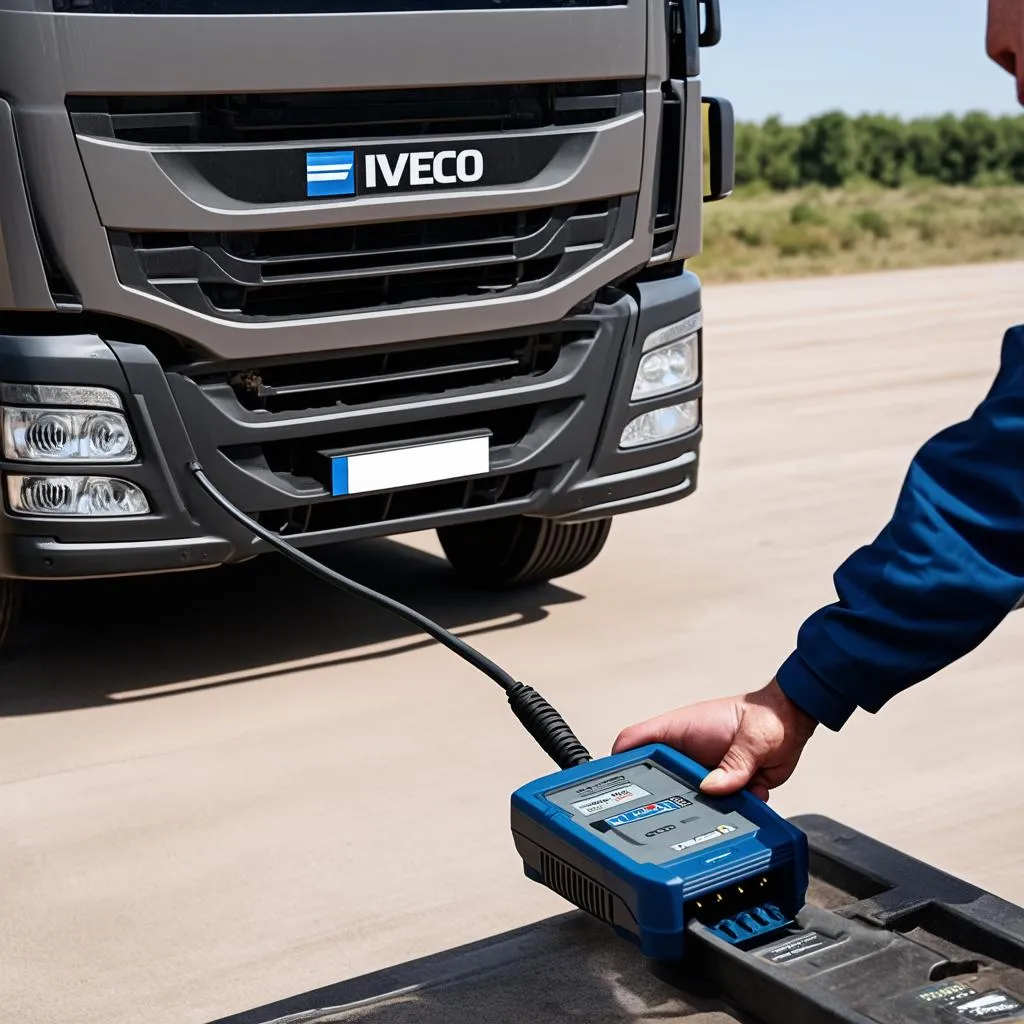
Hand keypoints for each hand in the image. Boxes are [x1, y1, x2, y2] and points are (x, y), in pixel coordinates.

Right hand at [612, 679, 817, 799]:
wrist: (792, 724)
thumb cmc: (765, 717)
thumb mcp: (751, 740)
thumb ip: (733, 766)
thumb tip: (712, 789)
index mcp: (681, 730)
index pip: (636, 742)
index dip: (618, 761)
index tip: (607, 784)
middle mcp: (687, 751)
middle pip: (657, 776)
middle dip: (662, 796)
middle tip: (666, 814)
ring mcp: (702, 769)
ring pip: (687, 798)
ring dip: (701, 808)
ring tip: (717, 810)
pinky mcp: (721, 784)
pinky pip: (715, 806)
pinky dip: (726, 812)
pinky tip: (744, 805)